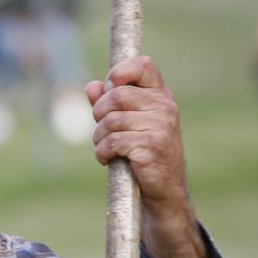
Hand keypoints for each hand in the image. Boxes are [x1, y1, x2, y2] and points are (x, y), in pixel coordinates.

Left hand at [85, 55, 188, 214]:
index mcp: (161, 96)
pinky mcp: (151, 147)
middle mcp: (164, 107)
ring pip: (110, 120)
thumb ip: (110, 104)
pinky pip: (112, 142)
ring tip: (106, 148)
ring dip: (99, 137)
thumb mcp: (129, 125)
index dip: (120, 72)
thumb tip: (92, 86)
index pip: (143, 65)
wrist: (163, 192)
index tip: (110, 88)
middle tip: (102, 129)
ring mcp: (160, 126)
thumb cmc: (143, 155)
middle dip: (100, 113)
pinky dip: (102, 152)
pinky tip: (107, 159)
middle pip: (117, 94)